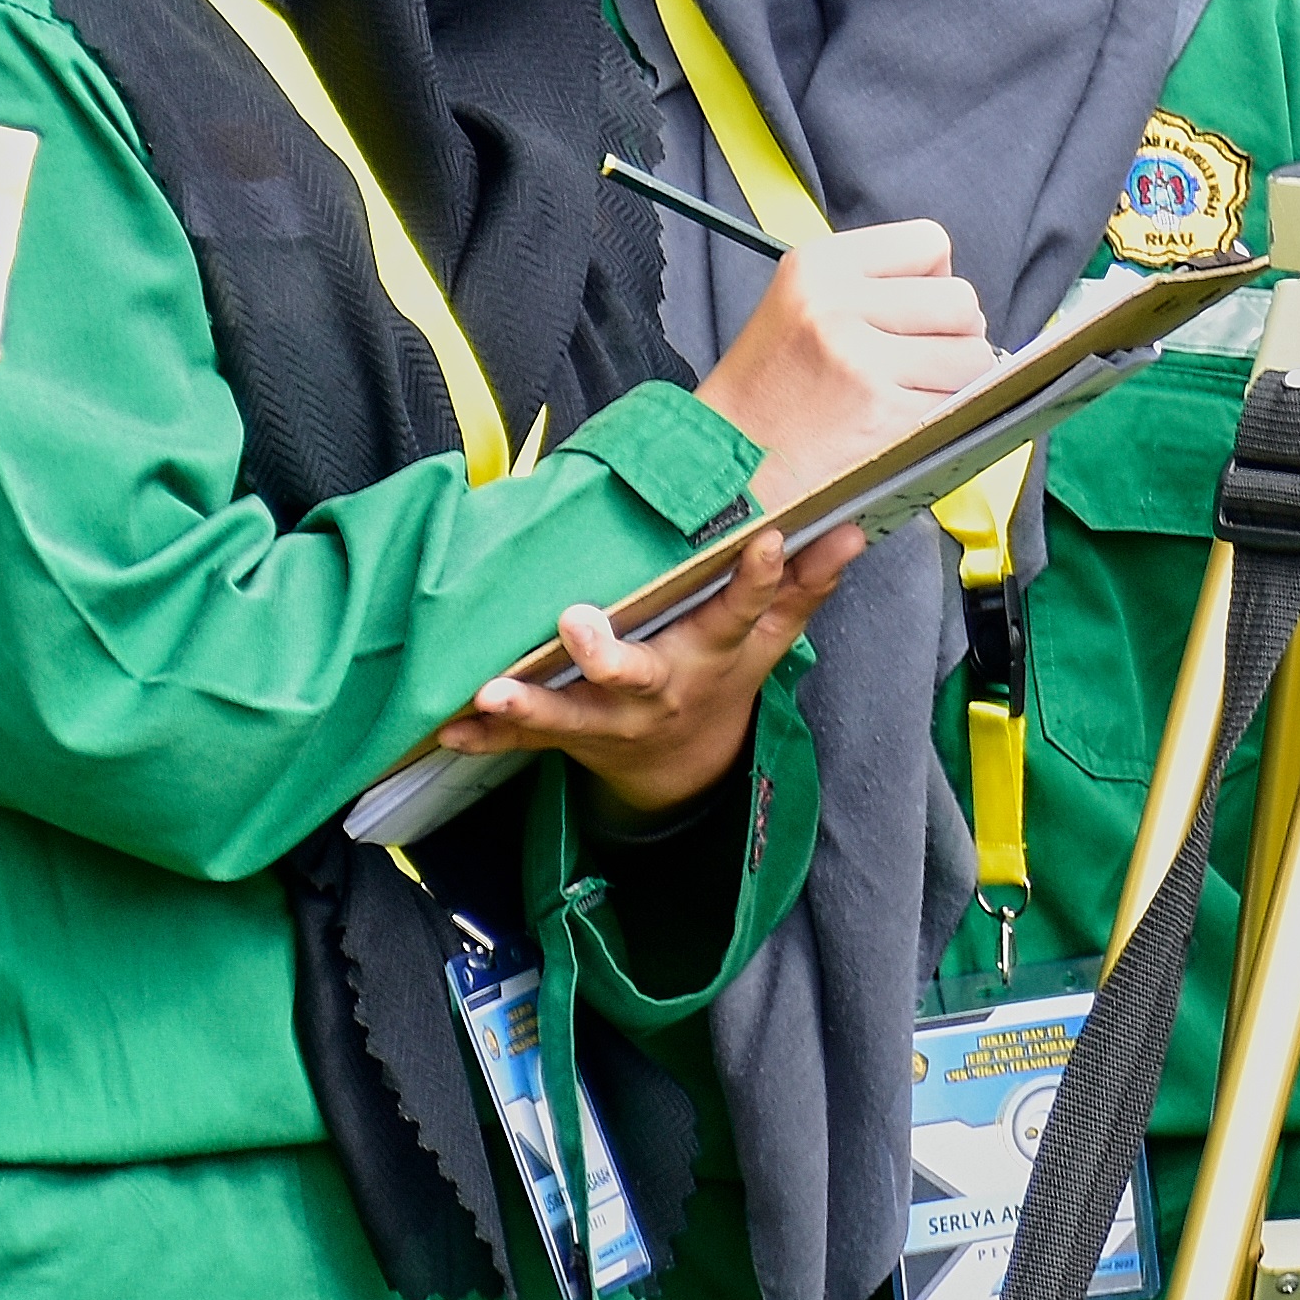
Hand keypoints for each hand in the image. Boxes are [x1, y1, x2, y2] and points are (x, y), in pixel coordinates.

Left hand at [431, 524, 861, 816]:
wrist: (682, 768)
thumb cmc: (720, 677)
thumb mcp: (768, 641)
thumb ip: (803, 587)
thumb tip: (852, 530)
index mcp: (710, 656)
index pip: (742, 612)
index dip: (758, 579)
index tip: (765, 538)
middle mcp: (659, 690)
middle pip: (638, 675)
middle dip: (607, 654)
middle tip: (578, 622)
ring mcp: (610, 721)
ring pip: (569, 715)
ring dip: (529, 705)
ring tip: (491, 693)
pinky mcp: (567, 738)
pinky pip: (522, 741)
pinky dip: (485, 736)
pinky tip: (447, 727)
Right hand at [693, 218, 994, 506]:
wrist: (725, 458)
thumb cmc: (769, 386)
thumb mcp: (801, 300)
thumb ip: (870, 282)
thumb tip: (951, 289)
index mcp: (820, 265)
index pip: (930, 242)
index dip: (932, 279)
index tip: (909, 310)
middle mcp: (839, 304)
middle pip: (961, 299)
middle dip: (954, 331)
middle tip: (916, 357)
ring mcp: (863, 361)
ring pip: (972, 353)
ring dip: (956, 377)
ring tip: (909, 389)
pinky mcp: (884, 414)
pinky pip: (958, 403)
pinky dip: (944, 414)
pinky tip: (902, 419)